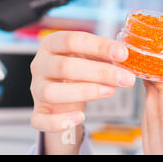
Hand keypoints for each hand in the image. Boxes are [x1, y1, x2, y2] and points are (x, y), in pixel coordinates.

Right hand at [29, 31, 135, 152]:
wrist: (65, 89)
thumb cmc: (80, 67)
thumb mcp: (91, 55)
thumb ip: (105, 54)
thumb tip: (125, 55)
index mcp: (52, 43)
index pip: (72, 40)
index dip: (99, 46)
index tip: (123, 54)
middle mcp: (40, 64)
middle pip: (65, 66)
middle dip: (100, 72)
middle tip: (126, 78)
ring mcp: (36, 89)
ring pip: (51, 92)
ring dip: (85, 92)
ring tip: (110, 91)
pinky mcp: (38, 111)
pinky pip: (40, 120)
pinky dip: (60, 121)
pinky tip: (80, 118)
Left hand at [142, 75, 162, 154]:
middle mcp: (161, 161)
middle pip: (153, 122)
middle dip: (156, 93)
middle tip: (157, 69)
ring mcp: (157, 161)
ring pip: (148, 127)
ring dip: (153, 102)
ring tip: (158, 80)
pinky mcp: (158, 158)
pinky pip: (150, 135)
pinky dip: (154, 115)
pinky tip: (159, 101)